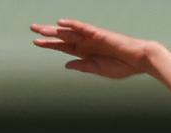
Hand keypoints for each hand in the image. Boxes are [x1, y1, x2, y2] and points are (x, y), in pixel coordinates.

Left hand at [30, 19, 157, 78]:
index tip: (35, 42)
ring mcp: (91, 37)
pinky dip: (72, 24)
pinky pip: (82, 27)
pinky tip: (61, 23)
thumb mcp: (98, 70)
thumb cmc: (121, 67)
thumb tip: (66, 64)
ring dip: (55, 30)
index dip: (49, 45)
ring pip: (69, 31)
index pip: (63, 47)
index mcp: (85, 53)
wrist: (138, 60)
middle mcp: (86, 43)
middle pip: (63, 37)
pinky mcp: (98, 34)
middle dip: (47, 33)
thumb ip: (82, 66)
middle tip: (32, 29)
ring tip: (40, 28)